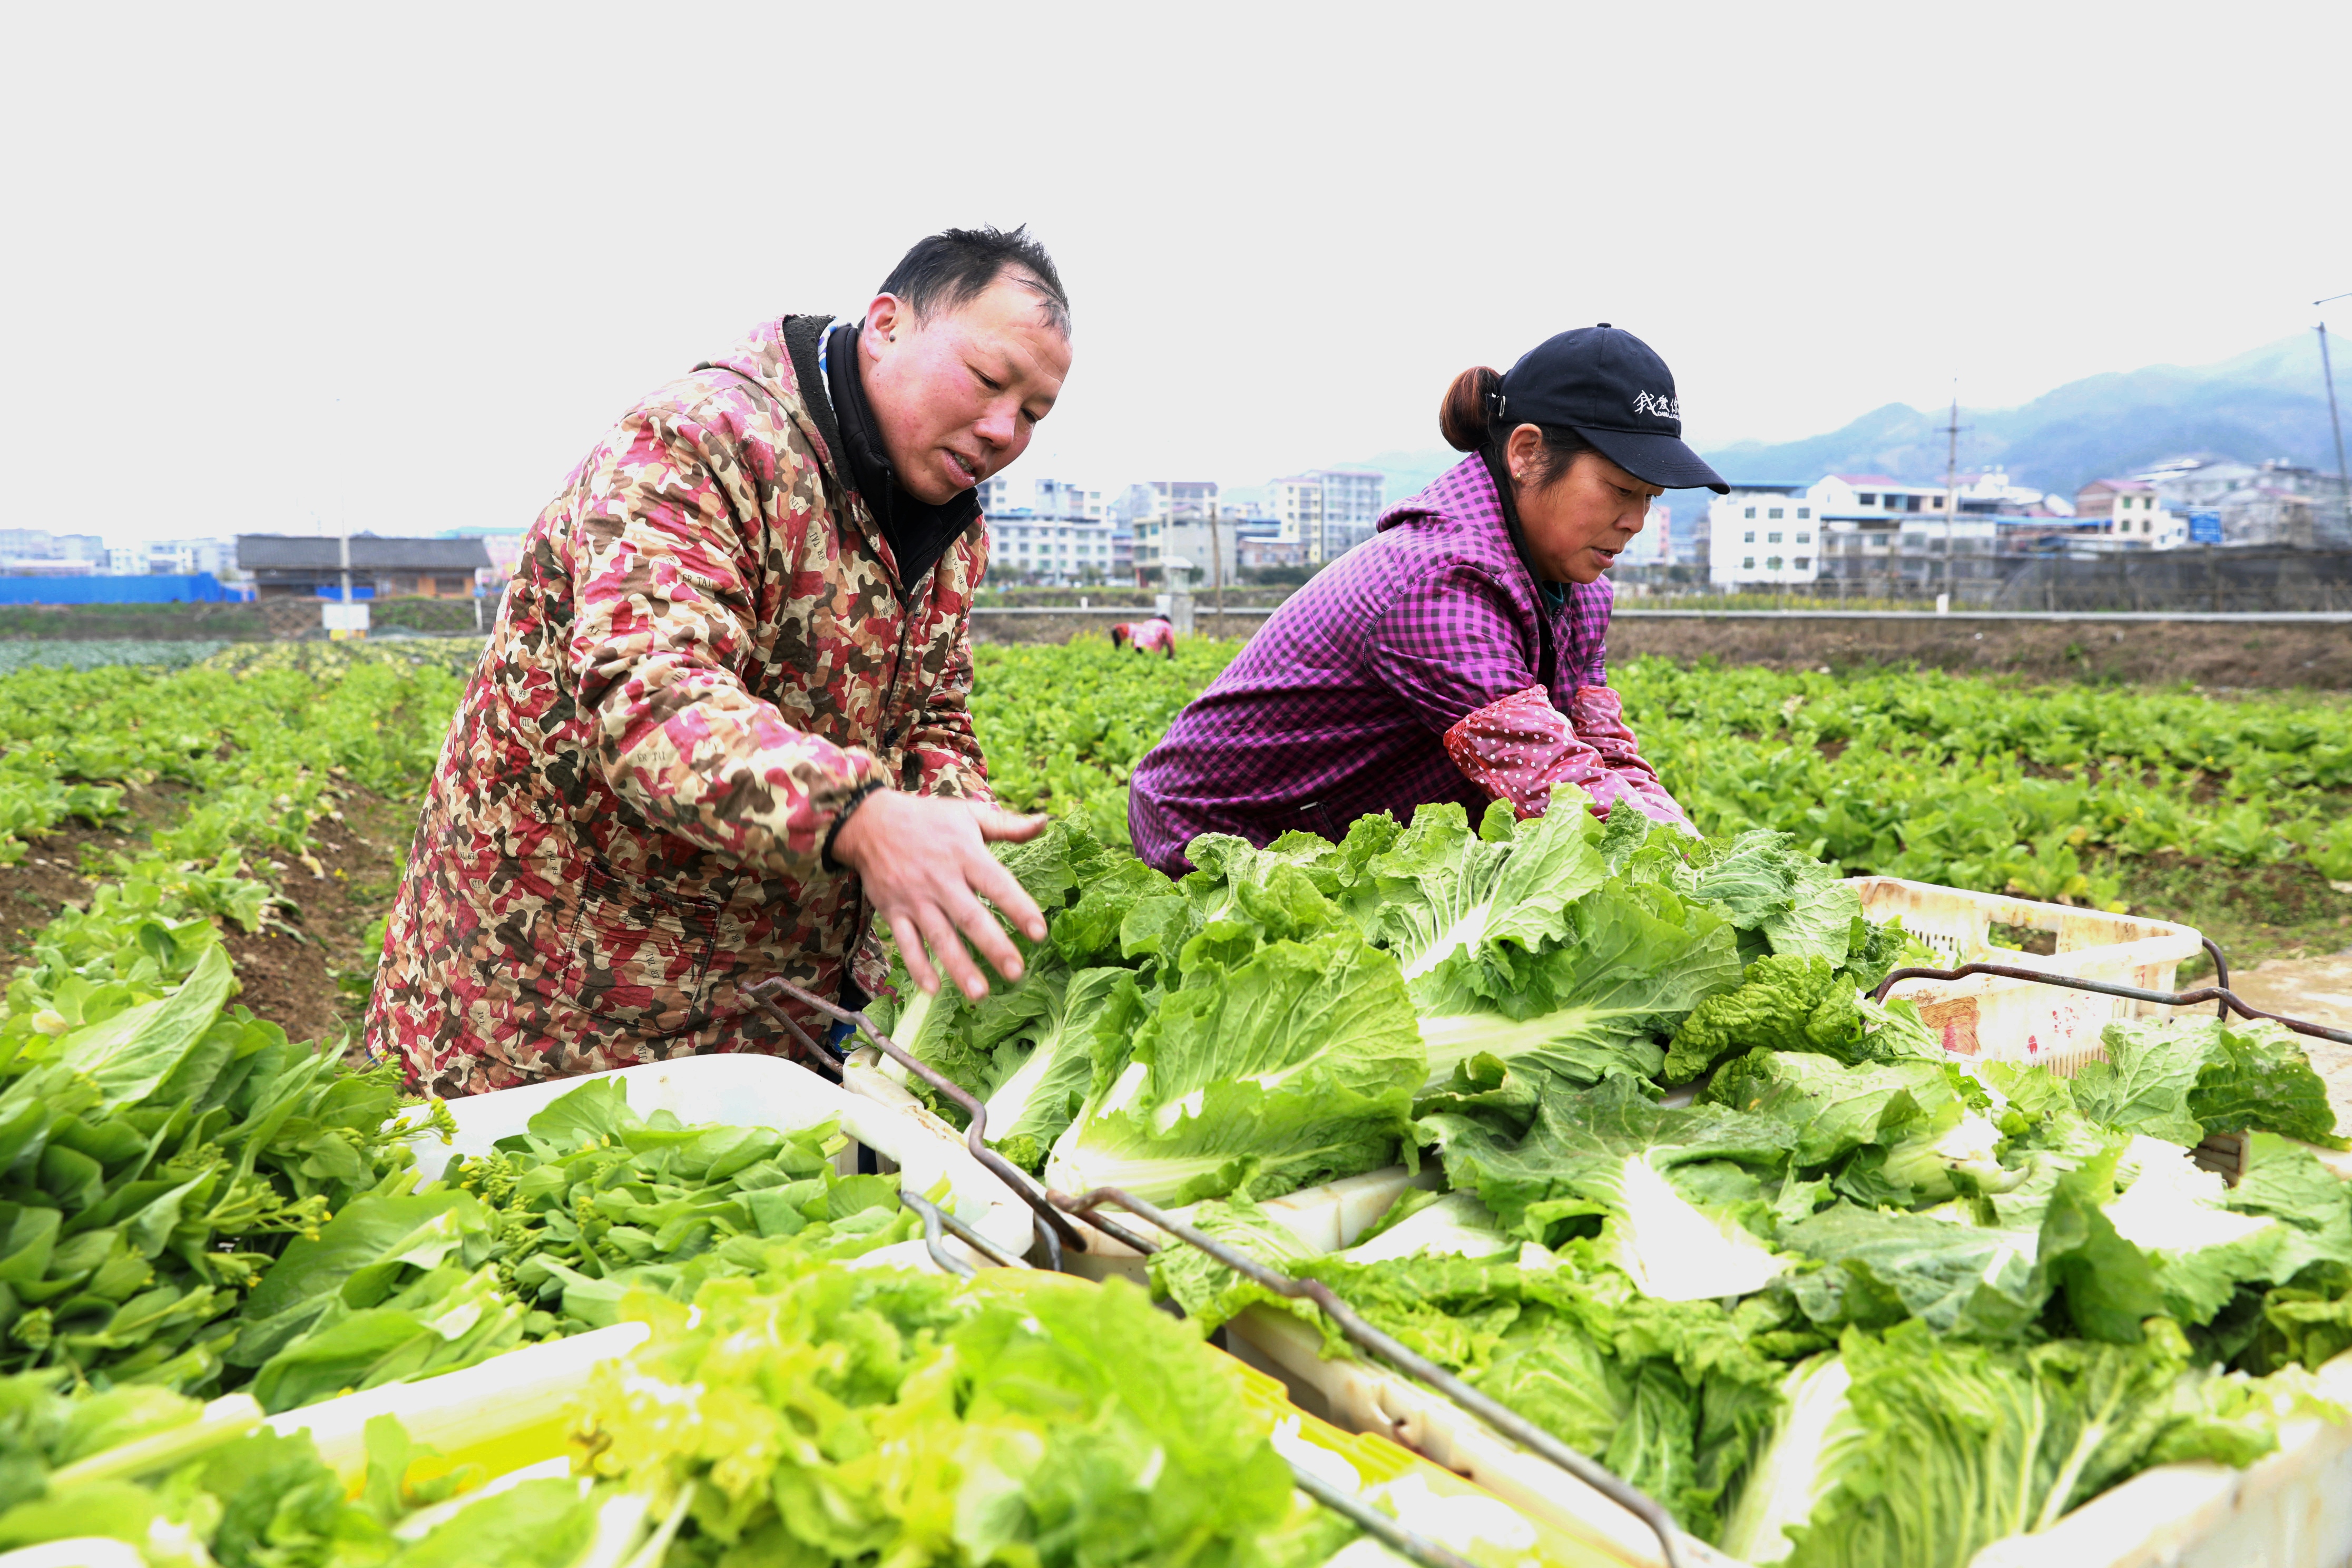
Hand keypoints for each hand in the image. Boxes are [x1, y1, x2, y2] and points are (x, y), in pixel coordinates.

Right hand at [830, 791, 1049, 1000]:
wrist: (870, 822)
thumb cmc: (927, 819)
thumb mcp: (969, 814)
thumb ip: (1007, 825)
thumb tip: (1044, 822)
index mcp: (965, 854)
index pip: (997, 884)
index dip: (1019, 907)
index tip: (1040, 933)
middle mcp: (940, 879)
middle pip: (970, 917)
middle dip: (993, 947)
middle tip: (1016, 972)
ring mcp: (915, 898)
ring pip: (939, 937)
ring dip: (959, 966)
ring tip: (980, 993)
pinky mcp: (893, 911)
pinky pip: (906, 943)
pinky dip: (918, 966)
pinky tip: (933, 989)